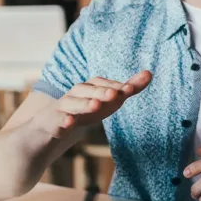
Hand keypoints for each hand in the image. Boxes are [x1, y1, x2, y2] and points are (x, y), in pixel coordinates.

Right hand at [31, 71, 151, 139]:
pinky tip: (69, 123)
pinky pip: (56, 121)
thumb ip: (128, 88)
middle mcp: (74, 95)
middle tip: (115, 94)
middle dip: (101, 91)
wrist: (50, 127)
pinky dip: (63, 121)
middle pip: (86, 90)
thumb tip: (150, 73)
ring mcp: (61, 108)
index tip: (131, 88)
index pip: (101, 84)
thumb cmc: (85, 110)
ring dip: (83, 104)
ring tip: (96, 105)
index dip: (115, 85)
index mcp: (88, 89)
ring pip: (71, 104)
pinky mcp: (51, 123)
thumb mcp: (107, 101)